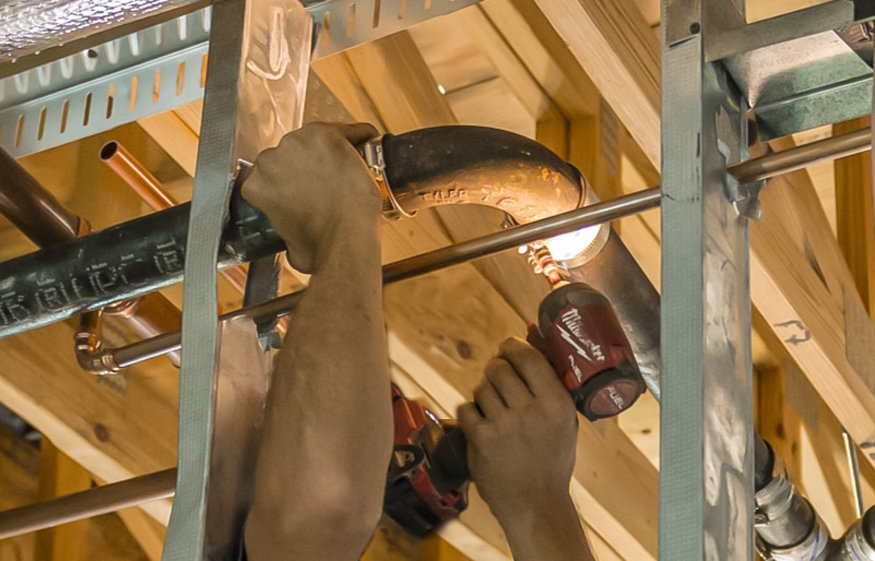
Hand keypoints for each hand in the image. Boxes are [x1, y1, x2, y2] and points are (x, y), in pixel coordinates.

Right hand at [242, 122, 379, 272]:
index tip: (308, 182)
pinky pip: (349, 131)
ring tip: (349, 168)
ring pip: (317, 139)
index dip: (292, 176)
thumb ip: (283, 228)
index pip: (273, 170)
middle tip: (331, 178)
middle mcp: (271, 159)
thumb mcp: (287, 242)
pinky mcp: (326, 136)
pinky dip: (361, 136)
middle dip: (309, 162)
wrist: (344, 239)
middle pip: (293, 151)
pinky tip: (369, 146)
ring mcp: (298, 144)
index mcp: (256, 184)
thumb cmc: (319, 246)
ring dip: (332, 150)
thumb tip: (291, 238)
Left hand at [457, 338, 577, 522]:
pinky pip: (466, 408)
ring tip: (493, 410)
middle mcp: (531, 410)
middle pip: (499, 368)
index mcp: (557, 403)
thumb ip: (550, 390)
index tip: (507, 347)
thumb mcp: (565, 424)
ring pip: (481, 387)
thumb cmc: (551, 461)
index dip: (512, 346)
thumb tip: (532, 350)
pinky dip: (470, 414)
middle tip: (497, 378)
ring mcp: (504, 424)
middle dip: (494, 369)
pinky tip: (481, 426)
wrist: (535, 504)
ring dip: (483, 394)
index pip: (528, 357)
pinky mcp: (481, 438)